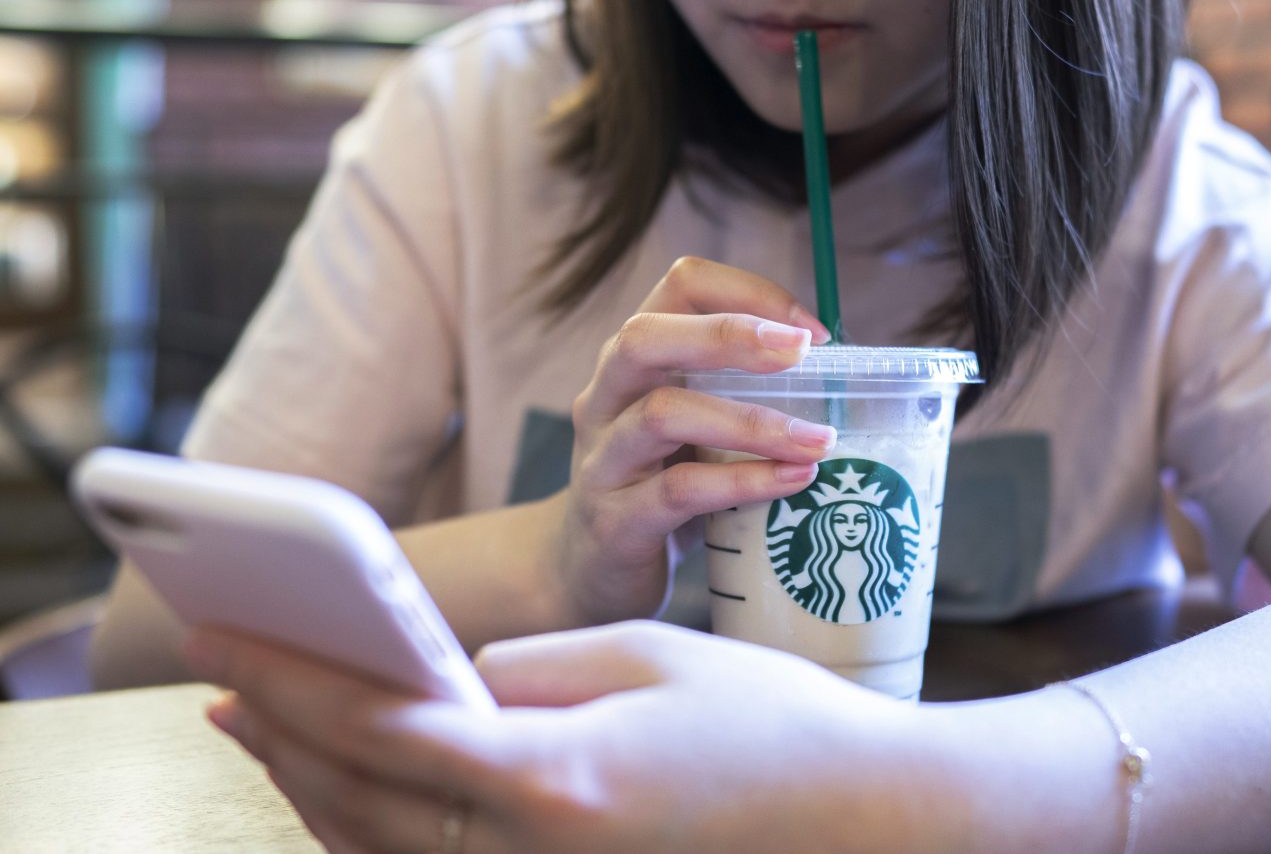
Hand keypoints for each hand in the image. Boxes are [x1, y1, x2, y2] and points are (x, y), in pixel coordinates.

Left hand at [184, 622, 969, 853]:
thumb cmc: (768, 723)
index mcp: (553, 781)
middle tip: (219, 670)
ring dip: (308, 782)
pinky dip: (369, 826)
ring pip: (380, 847)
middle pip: (357, 798)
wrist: (856, 817)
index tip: (223, 633)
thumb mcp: (644, 659)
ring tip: (263, 723)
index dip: (286, 677)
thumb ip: (528, 672)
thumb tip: (451, 681)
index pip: (379, 727)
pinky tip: (349, 789)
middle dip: (276, 729)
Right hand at [557, 256, 835, 624]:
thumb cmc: (659, 486)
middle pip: (646, 336)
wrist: (589, 572)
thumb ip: (738, 394)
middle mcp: (605, 397)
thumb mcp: (694, 428)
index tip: (810, 331)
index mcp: (634, 360)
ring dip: (750, 422)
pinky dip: (743, 481)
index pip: (679, 286)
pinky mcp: (615, 521)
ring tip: (816, 440)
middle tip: (800, 353)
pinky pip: (678, 490)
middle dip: (729, 335)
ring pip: (663, 414)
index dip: (748, 293)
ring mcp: (603, 459)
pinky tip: (792, 480)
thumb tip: (840, 375)